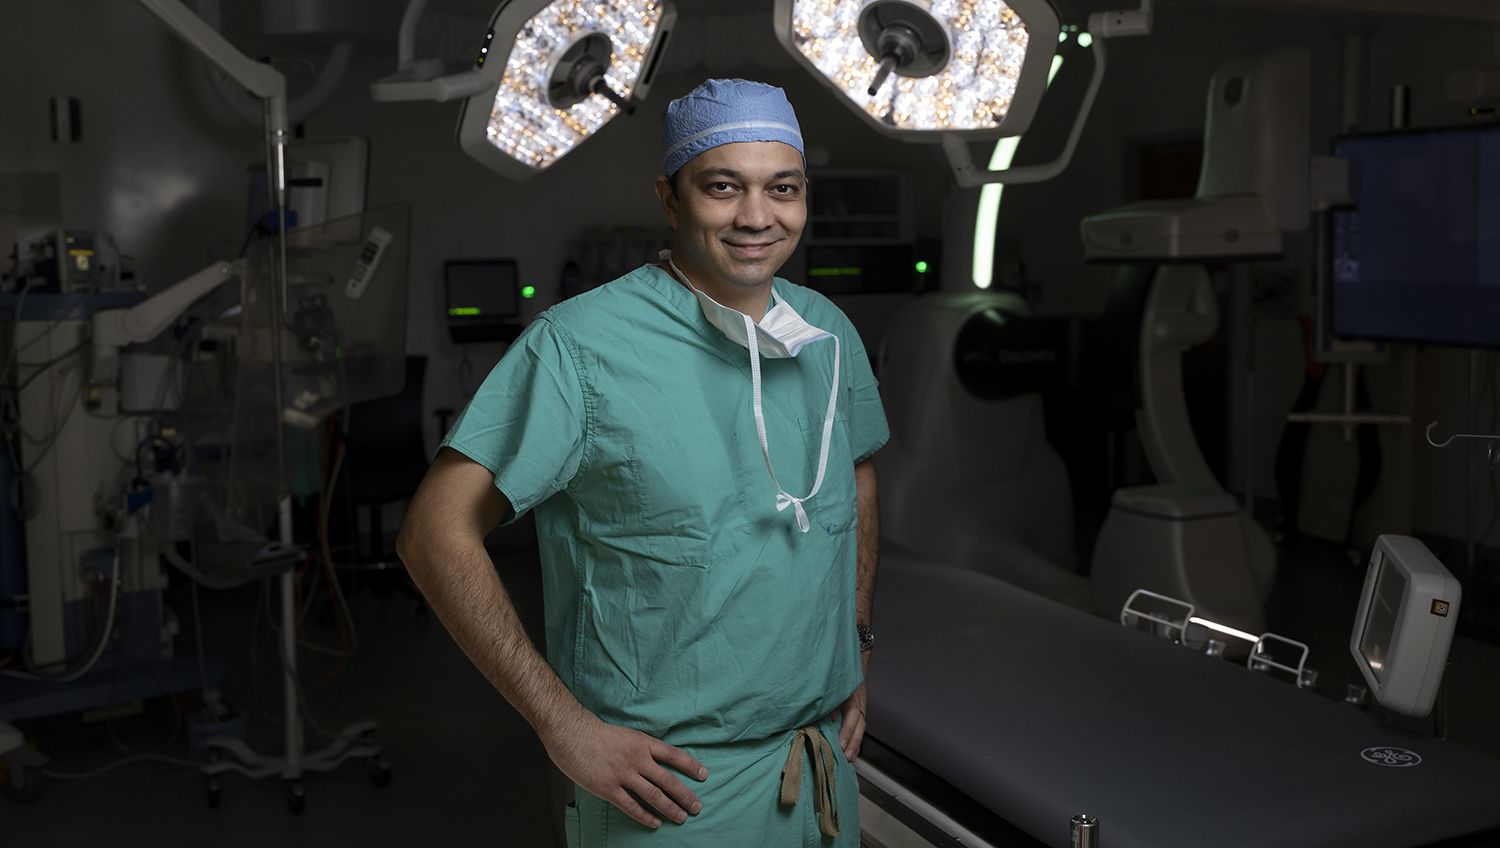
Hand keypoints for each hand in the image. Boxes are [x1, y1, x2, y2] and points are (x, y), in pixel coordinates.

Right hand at [541, 708, 707, 829]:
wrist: (571, 732)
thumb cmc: (594, 732)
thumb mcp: (625, 734)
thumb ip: (639, 747)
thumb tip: (652, 760)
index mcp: (642, 743)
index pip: (674, 755)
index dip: (690, 766)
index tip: (704, 775)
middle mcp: (637, 759)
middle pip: (668, 780)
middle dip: (685, 795)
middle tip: (697, 807)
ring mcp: (623, 774)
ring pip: (654, 795)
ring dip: (670, 808)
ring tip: (682, 817)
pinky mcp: (608, 788)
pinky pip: (631, 806)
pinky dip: (645, 816)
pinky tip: (655, 823)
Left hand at [832, 681, 866, 761]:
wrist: (854, 668)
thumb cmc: (843, 678)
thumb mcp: (836, 687)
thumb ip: (833, 702)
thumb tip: (830, 718)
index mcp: (854, 700)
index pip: (852, 719)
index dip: (847, 733)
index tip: (841, 745)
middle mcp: (860, 707)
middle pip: (859, 728)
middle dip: (853, 744)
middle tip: (846, 757)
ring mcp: (862, 711)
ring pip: (861, 731)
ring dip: (856, 746)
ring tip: (850, 759)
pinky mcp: (860, 714)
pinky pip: (860, 730)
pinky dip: (856, 742)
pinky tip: (852, 752)